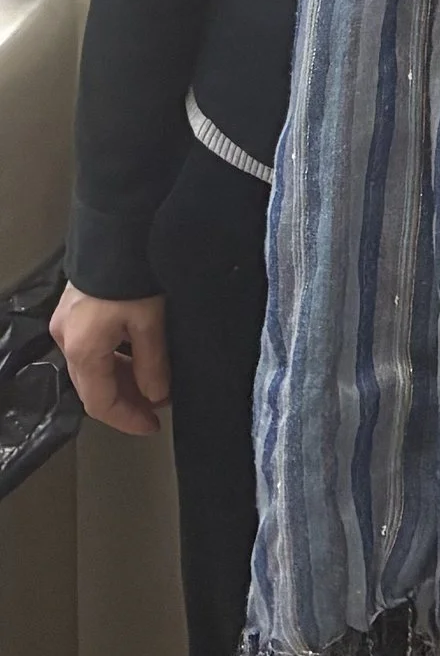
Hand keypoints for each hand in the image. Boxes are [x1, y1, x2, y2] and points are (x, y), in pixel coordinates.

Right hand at [50, 284, 171, 434]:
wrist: (117, 228)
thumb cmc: (134, 273)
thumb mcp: (151, 321)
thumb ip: (153, 363)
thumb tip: (156, 396)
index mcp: (83, 350)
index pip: (100, 402)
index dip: (127, 419)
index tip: (152, 426)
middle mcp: (66, 341)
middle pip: (93, 386)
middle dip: (125, 400)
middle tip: (155, 408)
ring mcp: (67, 325)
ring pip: (93, 367)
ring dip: (121, 378)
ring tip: (153, 385)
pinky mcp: (74, 310)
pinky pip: (92, 347)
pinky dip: (114, 358)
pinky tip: (137, 358)